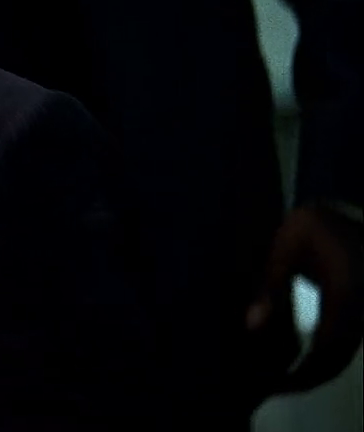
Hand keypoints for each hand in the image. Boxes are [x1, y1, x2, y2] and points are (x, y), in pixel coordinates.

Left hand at [246, 203, 363, 393]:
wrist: (348, 216)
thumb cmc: (315, 225)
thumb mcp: (289, 243)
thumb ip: (271, 282)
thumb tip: (252, 326)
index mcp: (348, 290)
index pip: (329, 344)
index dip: (305, 371)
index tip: (275, 385)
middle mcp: (362, 307)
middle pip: (338, 358)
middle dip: (307, 378)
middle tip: (270, 387)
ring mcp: (363, 312)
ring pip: (343, 354)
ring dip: (315, 371)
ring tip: (276, 379)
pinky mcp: (359, 313)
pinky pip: (344, 343)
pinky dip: (322, 357)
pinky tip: (294, 362)